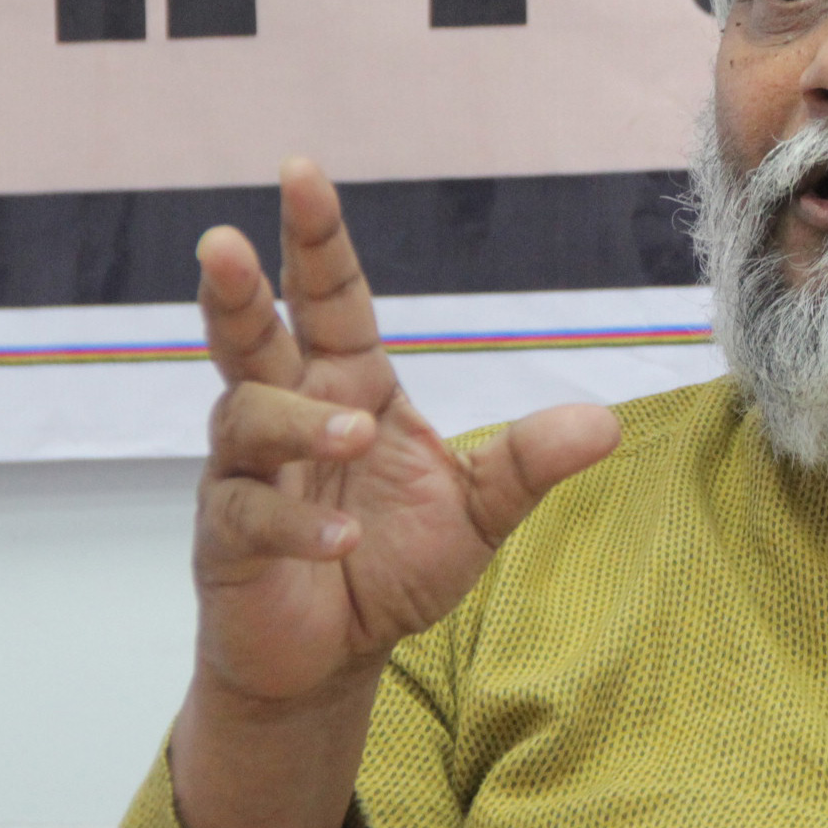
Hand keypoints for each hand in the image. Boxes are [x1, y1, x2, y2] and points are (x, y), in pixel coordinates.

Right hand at [190, 159, 619, 713]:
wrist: (335, 657)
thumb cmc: (392, 562)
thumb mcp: (478, 509)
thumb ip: (528, 463)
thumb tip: (605, 424)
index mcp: (346, 382)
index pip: (327, 296)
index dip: (314, 238)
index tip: (300, 170)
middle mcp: (288, 413)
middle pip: (250, 335)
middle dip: (236, 289)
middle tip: (222, 242)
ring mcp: (247, 473)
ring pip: (249, 420)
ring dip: (302, 425)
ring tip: (356, 438)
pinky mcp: (228, 537)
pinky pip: (251, 513)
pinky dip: (299, 524)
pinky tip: (343, 539)